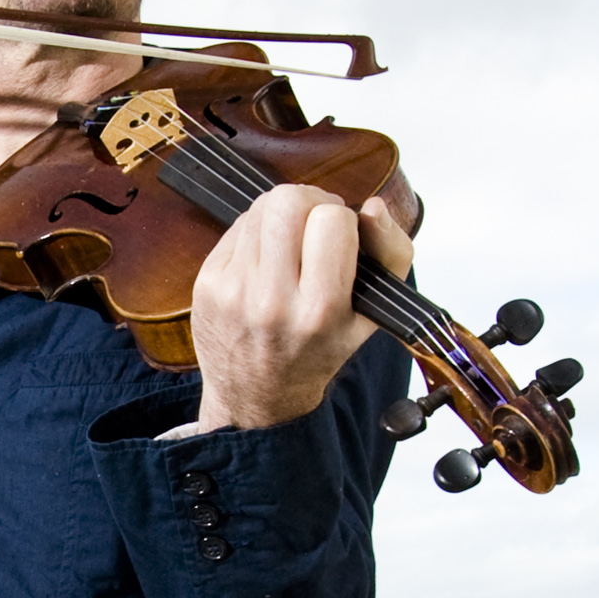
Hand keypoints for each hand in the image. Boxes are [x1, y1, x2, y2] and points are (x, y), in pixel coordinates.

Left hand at [190, 182, 411, 428]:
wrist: (257, 396)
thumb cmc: (317, 351)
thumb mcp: (371, 314)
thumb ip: (391, 254)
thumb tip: (374, 206)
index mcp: (319, 310)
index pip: (332, 220)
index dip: (342, 217)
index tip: (341, 235)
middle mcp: (272, 301)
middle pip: (289, 201)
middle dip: (310, 201)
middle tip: (316, 224)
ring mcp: (233, 291)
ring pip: (260, 207)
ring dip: (283, 213)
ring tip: (293, 241)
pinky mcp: (207, 283)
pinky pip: (237, 226)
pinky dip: (258, 232)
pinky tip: (267, 257)